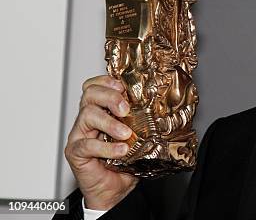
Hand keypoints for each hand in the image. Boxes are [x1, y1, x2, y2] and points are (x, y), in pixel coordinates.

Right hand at [64, 75, 138, 209]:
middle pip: (90, 94)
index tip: (123, 87)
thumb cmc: (124, 162)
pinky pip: (87, 145)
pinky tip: (120, 150)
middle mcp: (87, 119)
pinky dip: (106, 147)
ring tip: (126, 134)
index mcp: (101, 110)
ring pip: (87, 115)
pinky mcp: (75, 152)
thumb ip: (143, 121)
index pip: (95, 86)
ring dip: (110, 122)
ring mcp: (79, 135)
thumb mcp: (138, 136)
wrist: (114, 190)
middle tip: (126, 109)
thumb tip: (164, 110)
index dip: (106, 81)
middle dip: (110, 97)